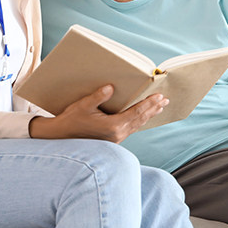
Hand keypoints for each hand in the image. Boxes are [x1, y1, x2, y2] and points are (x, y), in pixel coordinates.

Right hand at [29, 85, 167, 142]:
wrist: (62, 137)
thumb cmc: (71, 120)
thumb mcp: (83, 105)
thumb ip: (98, 96)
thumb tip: (110, 87)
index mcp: (113, 126)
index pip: (136, 112)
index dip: (149, 103)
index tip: (159, 96)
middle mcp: (117, 134)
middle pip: (140, 119)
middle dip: (153, 108)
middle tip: (165, 100)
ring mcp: (116, 138)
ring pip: (137, 125)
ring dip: (149, 115)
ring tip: (159, 107)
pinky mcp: (113, 139)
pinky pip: (131, 128)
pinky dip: (140, 120)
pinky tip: (142, 117)